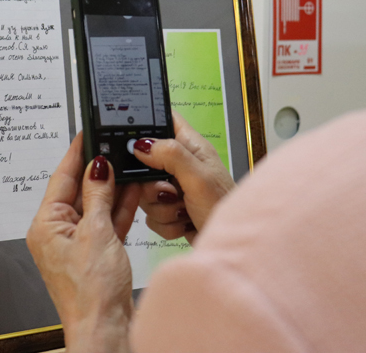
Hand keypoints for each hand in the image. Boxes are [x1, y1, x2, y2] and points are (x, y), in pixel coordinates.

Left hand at [27, 133, 140, 352]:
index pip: (60, 178)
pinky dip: (119, 208)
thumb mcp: (96, 233)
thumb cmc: (91, 293)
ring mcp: (78, 244)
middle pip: (79, 190)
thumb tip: (98, 167)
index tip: (86, 133)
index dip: (75, 153)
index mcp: (46, 226)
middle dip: (98, 170)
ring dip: (112, 188)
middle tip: (112, 145)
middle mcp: (58, 233)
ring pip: (96, 205)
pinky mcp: (97, 254)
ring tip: (126, 163)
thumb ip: (98, 195)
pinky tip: (132, 191)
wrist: (106, 328)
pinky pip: (107, 222)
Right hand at [134, 111, 234, 243]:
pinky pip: (150, 214)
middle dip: (151, 184)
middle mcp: (179, 165)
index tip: (134, 141)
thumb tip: (141, 144)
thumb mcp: (199, 177)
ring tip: (182, 209)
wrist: (231, 245)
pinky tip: (182, 222)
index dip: (146, 124)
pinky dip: (164, 222)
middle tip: (170, 191)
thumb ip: (171, 155)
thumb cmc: (223, 206)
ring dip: (160, 207)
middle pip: (144, 164)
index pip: (163, 120)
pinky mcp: (169, 210)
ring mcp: (173, 188)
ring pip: (144, 192)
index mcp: (190, 147)